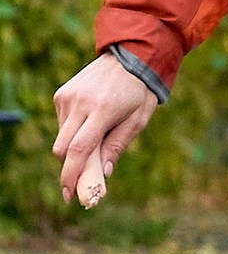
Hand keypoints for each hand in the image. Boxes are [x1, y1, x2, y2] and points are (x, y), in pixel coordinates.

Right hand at [51, 52, 157, 207]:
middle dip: (69, 168)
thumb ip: (118, 146)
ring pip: (61, 137)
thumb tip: (103, 173)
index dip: (72, 175)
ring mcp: (67, 97)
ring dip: (74, 149)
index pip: (80, 149)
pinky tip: (91, 124)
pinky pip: (62, 124)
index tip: (70, 195)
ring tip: (96, 142)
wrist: (128, 58)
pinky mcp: (61, 94)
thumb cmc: (139, 93)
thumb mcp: (138, 121)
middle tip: (78, 185)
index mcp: (103, 111)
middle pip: (63, 148)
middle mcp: (80, 103)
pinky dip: (73, 133)